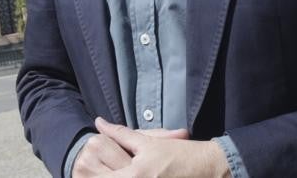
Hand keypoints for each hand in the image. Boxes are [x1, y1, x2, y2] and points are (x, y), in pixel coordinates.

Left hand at [94, 118, 229, 177]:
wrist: (209, 169)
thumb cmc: (179, 154)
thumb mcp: (147, 142)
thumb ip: (120, 134)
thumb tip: (99, 123)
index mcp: (133, 177)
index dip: (92, 173)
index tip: (86, 168)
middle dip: (101, 174)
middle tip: (94, 171)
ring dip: (111, 176)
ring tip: (111, 171)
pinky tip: (125, 174)